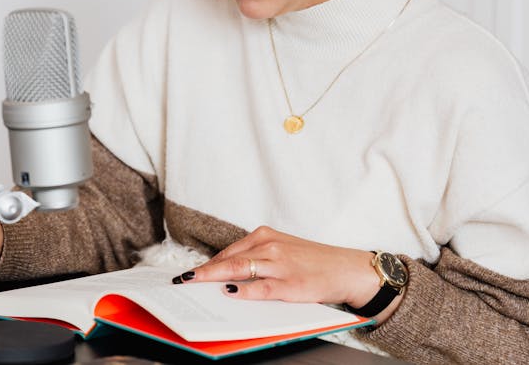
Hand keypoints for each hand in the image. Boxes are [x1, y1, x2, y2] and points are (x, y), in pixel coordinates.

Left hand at [173, 226, 397, 321]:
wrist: (346, 269)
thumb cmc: (312, 262)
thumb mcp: (282, 250)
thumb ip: (256, 258)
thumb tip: (225, 275)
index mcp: (266, 236)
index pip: (229, 251)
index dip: (207, 264)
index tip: (189, 273)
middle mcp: (270, 246)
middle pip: (229, 259)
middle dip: (203, 271)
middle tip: (182, 280)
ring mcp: (280, 264)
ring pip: (240, 270)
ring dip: (215, 278)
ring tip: (196, 285)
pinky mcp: (291, 283)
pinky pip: (262, 287)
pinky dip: (244, 291)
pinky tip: (230, 293)